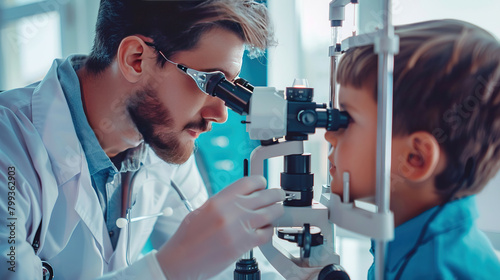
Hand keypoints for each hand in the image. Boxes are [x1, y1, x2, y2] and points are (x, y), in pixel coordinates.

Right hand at [156, 175, 284, 279]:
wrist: (180, 261)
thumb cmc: (187, 238)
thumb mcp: (202, 211)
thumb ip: (223, 202)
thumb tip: (242, 198)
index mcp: (219, 200)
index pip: (248, 182)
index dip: (260, 181)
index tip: (264, 184)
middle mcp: (230, 211)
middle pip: (264, 195)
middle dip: (275, 195)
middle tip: (279, 196)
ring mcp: (238, 228)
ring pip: (270, 213)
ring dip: (277, 211)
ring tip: (278, 210)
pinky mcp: (243, 245)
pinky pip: (266, 234)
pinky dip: (269, 230)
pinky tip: (266, 229)